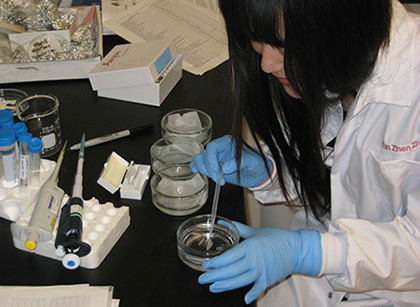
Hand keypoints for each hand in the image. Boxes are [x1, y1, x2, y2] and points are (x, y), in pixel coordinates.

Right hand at [190, 135, 271, 187]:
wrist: (257, 173)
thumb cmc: (256, 163)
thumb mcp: (251, 161)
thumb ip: (238, 163)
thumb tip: (224, 168)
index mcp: (228, 142)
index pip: (213, 147)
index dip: (211, 159)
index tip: (217, 171)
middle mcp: (220, 149)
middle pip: (205, 155)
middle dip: (209, 169)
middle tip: (219, 179)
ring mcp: (215, 158)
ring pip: (200, 159)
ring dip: (204, 170)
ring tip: (216, 179)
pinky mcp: (213, 166)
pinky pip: (200, 164)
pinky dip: (197, 167)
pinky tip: (196, 171)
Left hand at [198, 222, 321, 303]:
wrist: (296, 248)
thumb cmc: (276, 238)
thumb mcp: (255, 231)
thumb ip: (237, 228)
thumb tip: (222, 222)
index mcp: (250, 247)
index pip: (229, 257)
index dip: (216, 263)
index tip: (206, 265)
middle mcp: (254, 260)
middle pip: (231, 270)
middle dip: (215, 276)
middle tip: (202, 279)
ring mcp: (261, 271)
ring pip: (241, 280)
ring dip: (226, 285)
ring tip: (213, 288)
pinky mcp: (268, 279)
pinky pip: (258, 288)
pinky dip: (252, 294)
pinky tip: (244, 299)